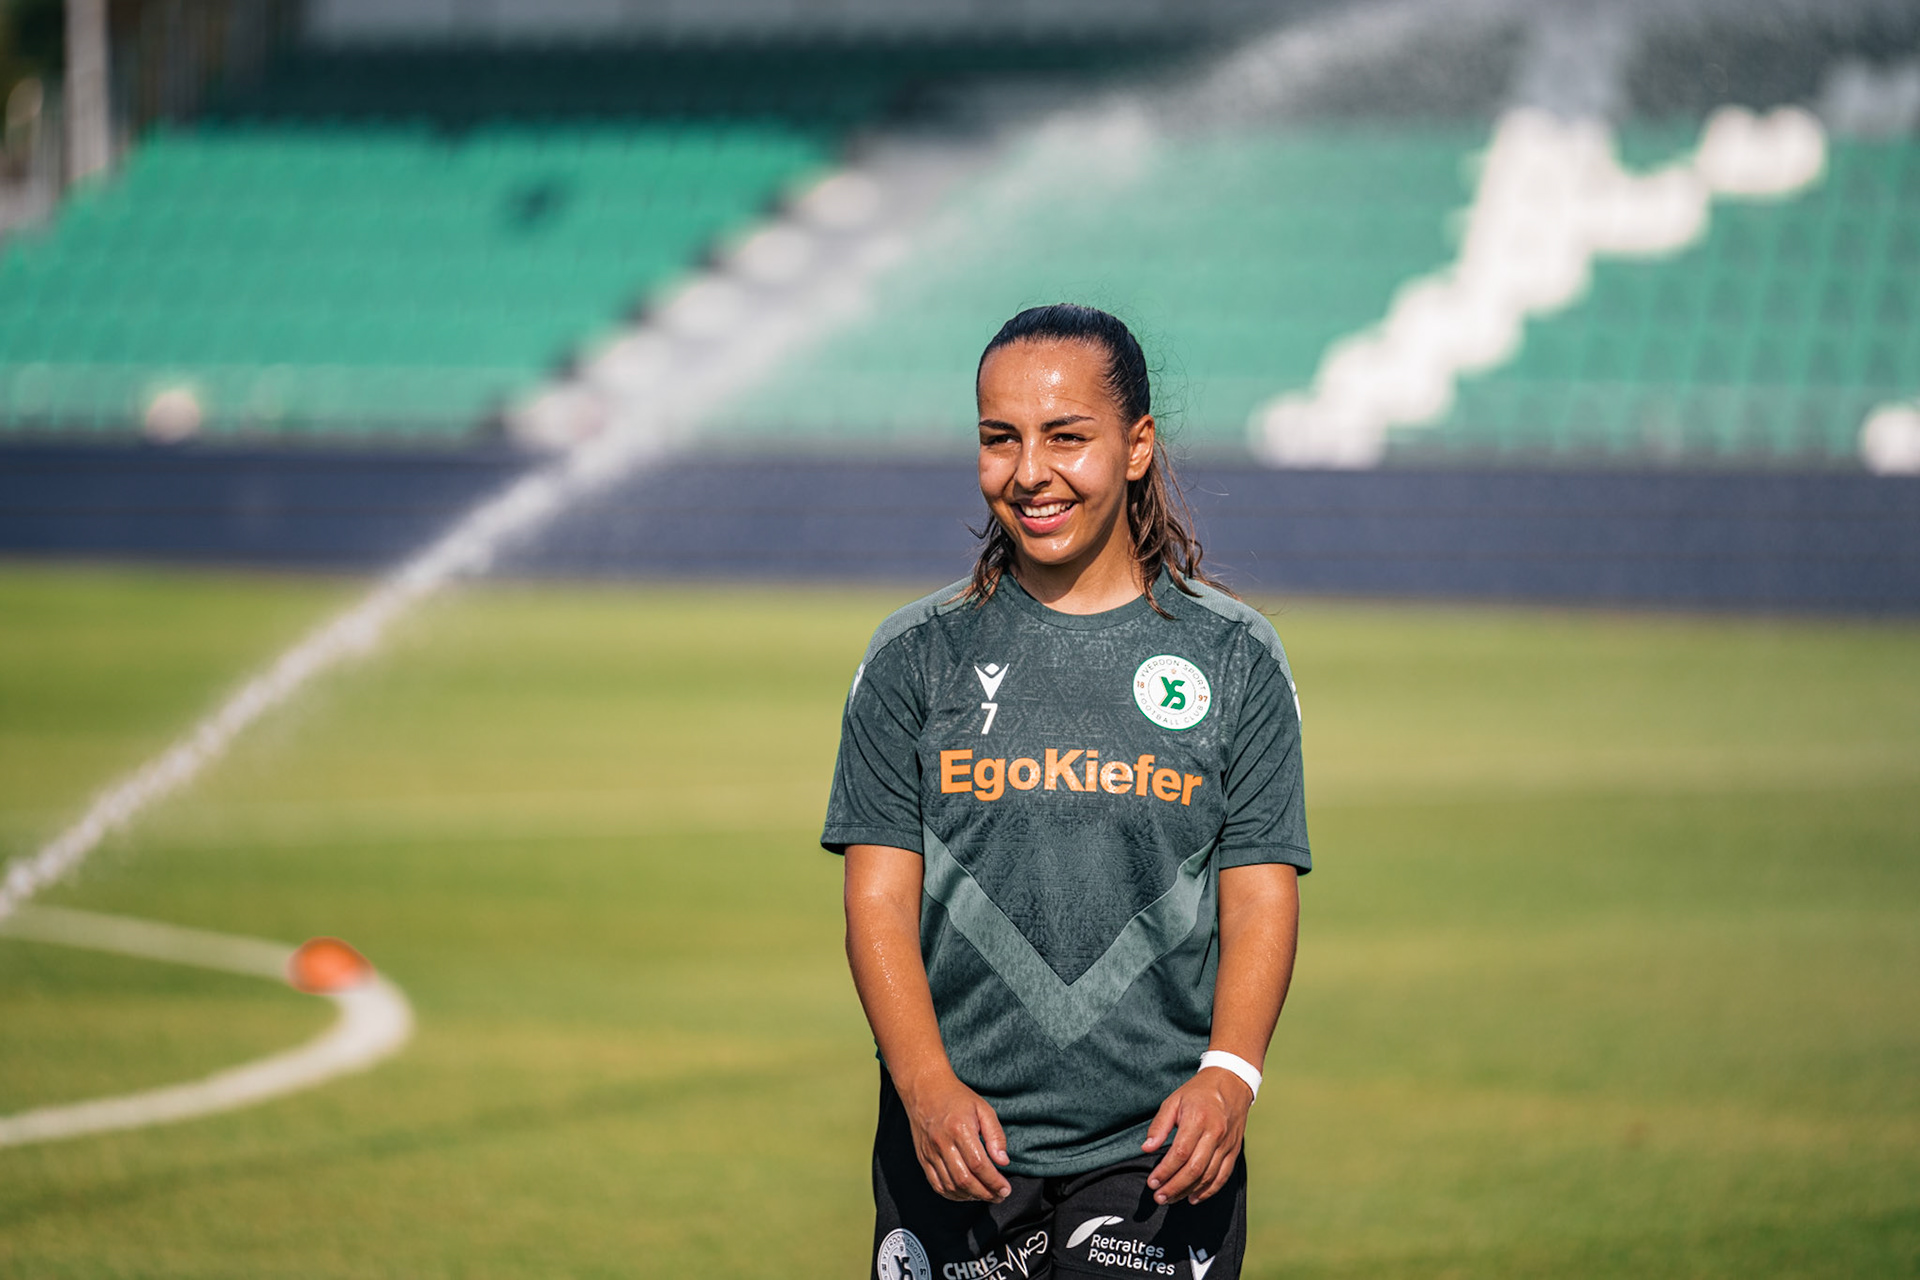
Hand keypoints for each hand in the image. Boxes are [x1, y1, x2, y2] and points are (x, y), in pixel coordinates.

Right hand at [899, 1069, 1011, 1202]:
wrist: (925, 1089)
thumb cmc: (957, 1098)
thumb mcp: (983, 1108)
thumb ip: (995, 1135)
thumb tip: (1003, 1161)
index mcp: (959, 1129)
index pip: (979, 1165)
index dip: (994, 1181)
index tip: (1006, 1189)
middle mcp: (942, 1143)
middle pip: (965, 1179)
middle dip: (985, 1193)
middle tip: (999, 1196)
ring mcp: (930, 1152)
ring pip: (950, 1185)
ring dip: (970, 1196)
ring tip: (985, 1195)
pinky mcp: (923, 1157)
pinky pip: (936, 1184)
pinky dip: (952, 1194)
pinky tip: (965, 1194)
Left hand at [1140, 1066, 1251, 1204]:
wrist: (1231, 1082)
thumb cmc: (1197, 1092)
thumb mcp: (1173, 1101)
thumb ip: (1159, 1125)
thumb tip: (1146, 1148)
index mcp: (1198, 1119)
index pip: (1180, 1153)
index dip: (1165, 1171)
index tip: (1152, 1182)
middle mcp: (1215, 1133)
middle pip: (1195, 1169)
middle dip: (1174, 1187)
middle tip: (1158, 1198)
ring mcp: (1227, 1144)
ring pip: (1208, 1176)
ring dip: (1188, 1191)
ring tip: (1170, 1199)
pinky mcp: (1234, 1150)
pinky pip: (1223, 1176)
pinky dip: (1208, 1190)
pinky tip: (1193, 1198)